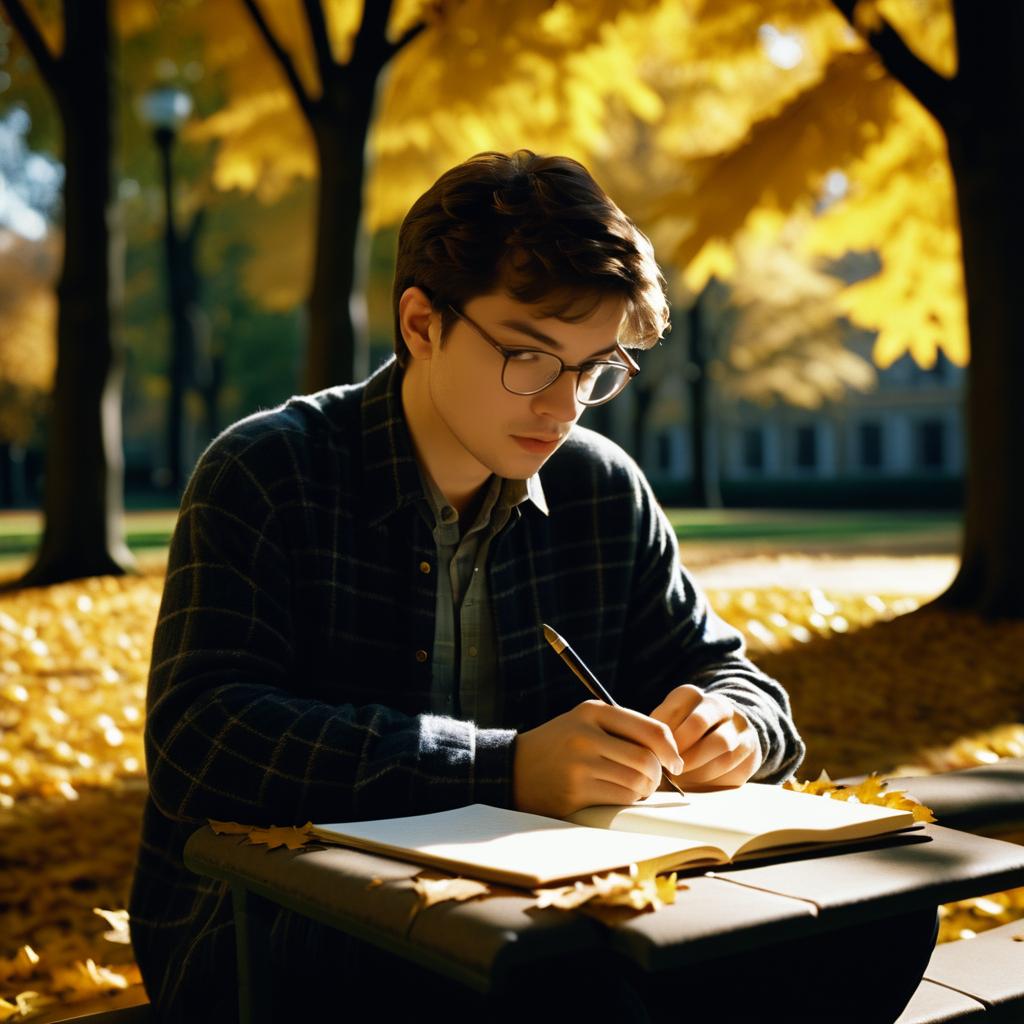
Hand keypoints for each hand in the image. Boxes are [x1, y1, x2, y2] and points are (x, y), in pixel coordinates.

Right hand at [513, 700, 684, 817]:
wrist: (514, 768)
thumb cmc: (560, 745)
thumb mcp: (585, 722)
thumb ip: (623, 728)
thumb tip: (668, 750)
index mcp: (592, 711)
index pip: (649, 729)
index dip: (671, 749)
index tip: (676, 762)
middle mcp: (586, 735)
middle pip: (646, 759)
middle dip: (657, 774)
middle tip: (654, 780)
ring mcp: (579, 765)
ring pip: (636, 782)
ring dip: (643, 790)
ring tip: (636, 788)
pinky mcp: (575, 792)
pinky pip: (619, 799)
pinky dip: (627, 800)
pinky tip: (618, 794)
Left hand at [650, 686, 761, 787]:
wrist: (726, 730)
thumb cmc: (683, 733)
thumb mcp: (666, 726)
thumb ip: (656, 736)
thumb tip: (647, 757)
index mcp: (691, 695)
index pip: (672, 710)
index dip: (661, 735)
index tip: (653, 753)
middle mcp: (718, 704)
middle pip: (698, 723)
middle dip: (681, 749)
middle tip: (669, 767)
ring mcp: (738, 724)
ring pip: (720, 745)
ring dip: (698, 766)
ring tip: (682, 778)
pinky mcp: (750, 747)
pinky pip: (733, 764)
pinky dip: (714, 777)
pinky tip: (699, 782)